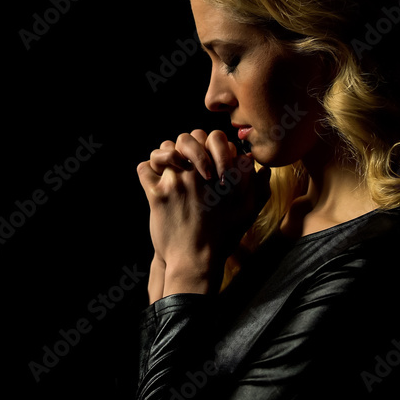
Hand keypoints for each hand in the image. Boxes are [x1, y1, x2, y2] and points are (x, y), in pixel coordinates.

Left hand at [136, 129, 270, 299]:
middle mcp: (198, 174)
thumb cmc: (222, 237)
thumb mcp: (247, 210)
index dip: (210, 144)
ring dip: (167, 155)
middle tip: (187, 160)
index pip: (214, 137)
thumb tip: (251, 160)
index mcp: (221, 174)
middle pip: (188, 138)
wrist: (195, 262)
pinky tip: (155, 178)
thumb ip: (255, 184)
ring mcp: (175, 182)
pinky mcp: (156, 195)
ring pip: (165, 149)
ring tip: (170, 167)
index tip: (207, 158)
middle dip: (188, 146)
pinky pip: (145, 168)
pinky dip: (148, 171)